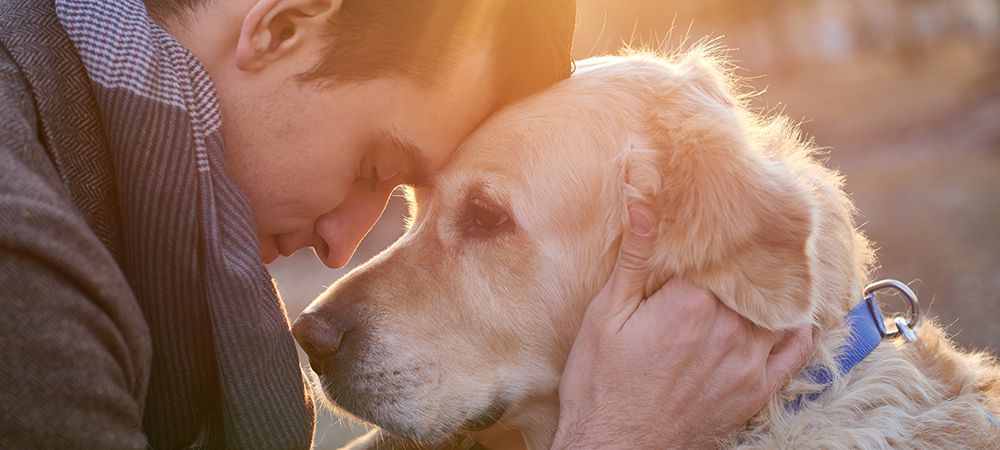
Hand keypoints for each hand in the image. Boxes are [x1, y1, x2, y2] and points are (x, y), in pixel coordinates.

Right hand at [551, 203, 813, 448]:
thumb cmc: (602, 385)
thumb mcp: (606, 316)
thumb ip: (634, 260)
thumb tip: (644, 204)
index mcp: (691, 303)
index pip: (719, 252)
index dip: (714, 236)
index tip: (710, 222)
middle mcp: (728, 328)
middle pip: (750, 277)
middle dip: (743, 259)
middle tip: (740, 238)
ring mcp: (747, 361)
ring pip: (775, 307)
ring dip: (770, 288)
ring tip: (762, 270)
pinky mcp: (756, 390)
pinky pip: (794, 351)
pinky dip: (797, 328)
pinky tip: (791, 315)